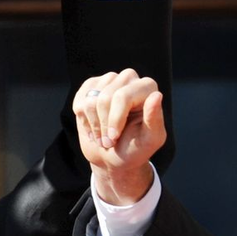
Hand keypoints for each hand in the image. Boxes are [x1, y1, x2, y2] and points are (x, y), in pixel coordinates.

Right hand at [73, 69, 165, 204]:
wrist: (114, 156)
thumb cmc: (135, 149)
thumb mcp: (150, 140)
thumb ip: (155, 119)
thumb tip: (156, 95)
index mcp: (147, 88)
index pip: (122, 97)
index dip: (114, 120)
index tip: (114, 138)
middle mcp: (129, 78)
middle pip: (105, 98)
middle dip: (103, 125)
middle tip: (109, 141)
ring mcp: (108, 80)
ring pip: (90, 100)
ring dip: (94, 126)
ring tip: (103, 137)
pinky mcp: (90, 87)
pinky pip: (80, 102)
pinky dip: (84, 121)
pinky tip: (94, 128)